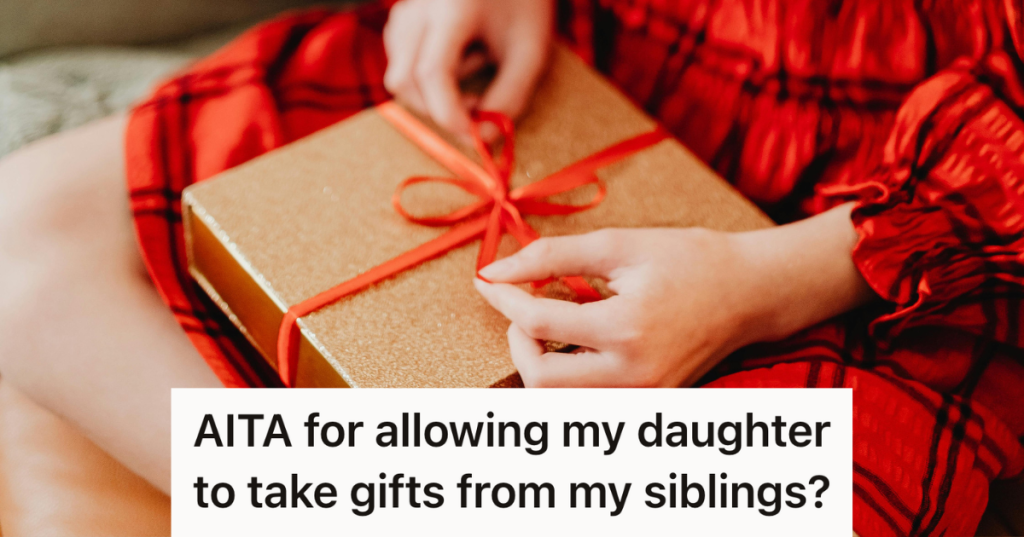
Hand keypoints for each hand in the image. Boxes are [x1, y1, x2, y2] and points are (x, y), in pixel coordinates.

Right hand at [383, 0, 553, 137]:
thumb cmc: (524, 4)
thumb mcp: (531, 51)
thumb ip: (511, 97)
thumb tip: (481, 140)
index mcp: (452, 8)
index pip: (432, 73)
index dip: (448, 113)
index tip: (474, 134)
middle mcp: (417, 8)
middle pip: (405, 81)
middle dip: (439, 108)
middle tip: (480, 105)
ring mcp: (403, 13)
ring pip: (400, 77)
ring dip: (437, 91)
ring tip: (478, 62)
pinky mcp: (400, 21)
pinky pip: (402, 66)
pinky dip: (428, 78)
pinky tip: (460, 56)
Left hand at [474, 205, 875, 386]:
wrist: (750, 292)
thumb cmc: (689, 260)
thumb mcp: (619, 244)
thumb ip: (551, 256)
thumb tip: (494, 270)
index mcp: (627, 328)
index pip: (537, 323)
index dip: (502, 297)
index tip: (487, 278)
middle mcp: (634, 374)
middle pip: (539, 378)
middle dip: (517, 340)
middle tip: (523, 307)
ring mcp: (642, 396)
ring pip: (558, 400)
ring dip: (537, 363)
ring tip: (549, 324)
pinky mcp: (647, 402)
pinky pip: (585, 402)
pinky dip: (565, 376)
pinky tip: (574, 343)